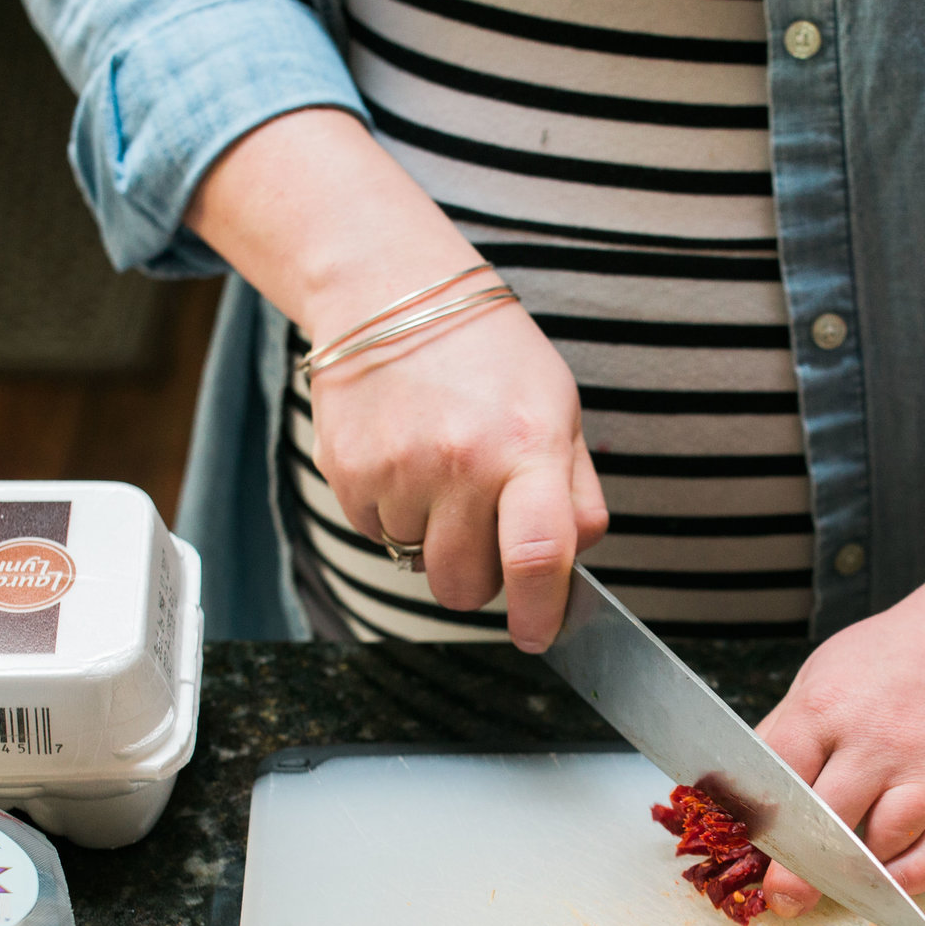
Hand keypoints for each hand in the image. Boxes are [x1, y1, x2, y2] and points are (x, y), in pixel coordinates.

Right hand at [185, 108, 604, 649]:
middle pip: (466, 585)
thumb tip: (573, 567)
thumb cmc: (487, 353)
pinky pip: (375, 534)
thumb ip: (575, 494)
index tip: (536, 634)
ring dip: (430, 537)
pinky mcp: (348, 473)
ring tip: (438, 469)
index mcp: (528, 445)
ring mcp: (399, 470)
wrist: (390, 291)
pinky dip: (391, 513)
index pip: (539, 555)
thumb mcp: (559, 409)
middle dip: (478, 576)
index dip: (539, 612)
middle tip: (482, 523)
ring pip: (417, 564)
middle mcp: (461, 462)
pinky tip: (403, 457)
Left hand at [756, 404, 924, 912]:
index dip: (756, 825)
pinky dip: (902, 883)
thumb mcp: (833, 670)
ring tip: (839, 884)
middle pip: (818, 828)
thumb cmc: (912, 652)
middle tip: (784, 898)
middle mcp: (877, 744)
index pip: (771, 781)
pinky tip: (886, 882)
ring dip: (851, 877)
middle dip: (793, 875)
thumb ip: (791, 729)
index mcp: (827, 706)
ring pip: (875, 853)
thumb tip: (747, 789)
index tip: (749, 852)